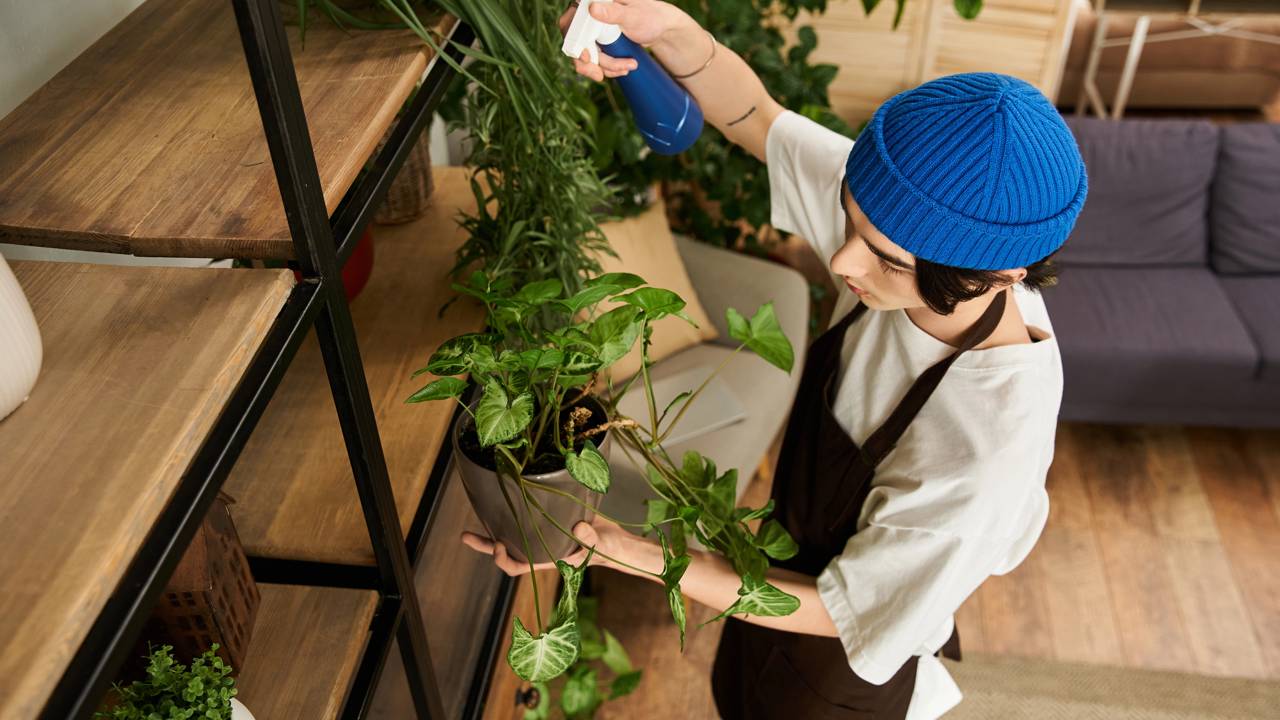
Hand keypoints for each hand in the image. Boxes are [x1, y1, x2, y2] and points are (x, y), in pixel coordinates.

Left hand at [460, 514, 635, 576]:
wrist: (615, 540)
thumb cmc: (608, 548)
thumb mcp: (599, 544)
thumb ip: (590, 538)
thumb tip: (577, 527)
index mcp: (548, 558)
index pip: (518, 565)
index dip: (503, 559)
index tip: (497, 545)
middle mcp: (541, 547)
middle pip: (508, 551)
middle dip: (485, 545)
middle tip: (465, 535)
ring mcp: (544, 535)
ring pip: (514, 534)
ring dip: (495, 527)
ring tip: (477, 516)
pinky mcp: (550, 520)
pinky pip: (526, 519)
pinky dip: (514, 512)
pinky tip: (506, 499)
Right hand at [557, 0, 672, 81]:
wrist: (660, 28)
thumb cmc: (649, 15)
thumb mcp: (632, 15)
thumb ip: (613, 12)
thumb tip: (592, 9)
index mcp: (591, 1)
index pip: (570, 23)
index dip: (573, 42)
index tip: (586, 57)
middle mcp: (587, 15)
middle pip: (574, 43)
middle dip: (588, 63)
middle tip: (600, 75)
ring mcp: (591, 30)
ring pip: (584, 56)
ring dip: (604, 67)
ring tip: (626, 68)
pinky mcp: (598, 42)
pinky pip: (595, 61)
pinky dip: (608, 69)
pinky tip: (624, 68)